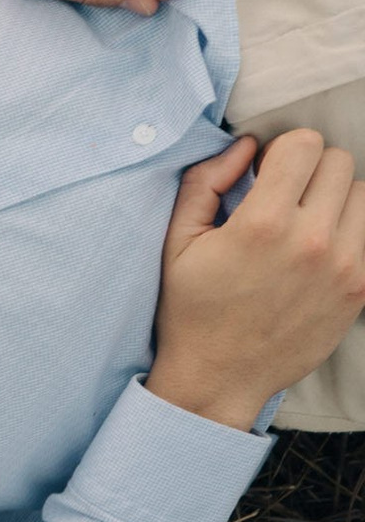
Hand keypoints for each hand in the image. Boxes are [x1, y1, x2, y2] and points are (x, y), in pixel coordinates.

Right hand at [146, 133, 364, 431]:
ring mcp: (343, 265)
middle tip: (284, 200)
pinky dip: (348, 230)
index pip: (304, 144)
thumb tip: (245, 147)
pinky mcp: (360, 287)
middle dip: (309, 172)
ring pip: (361, 193)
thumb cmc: (192, 310)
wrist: (219, 377)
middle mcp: (309, 241)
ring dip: (334, 199)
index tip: (267, 174)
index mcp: (261, 225)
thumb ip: (204, 183)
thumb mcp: (176, 244)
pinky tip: (318, 251)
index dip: (282, 151)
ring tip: (304, 226)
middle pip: (338, 161)